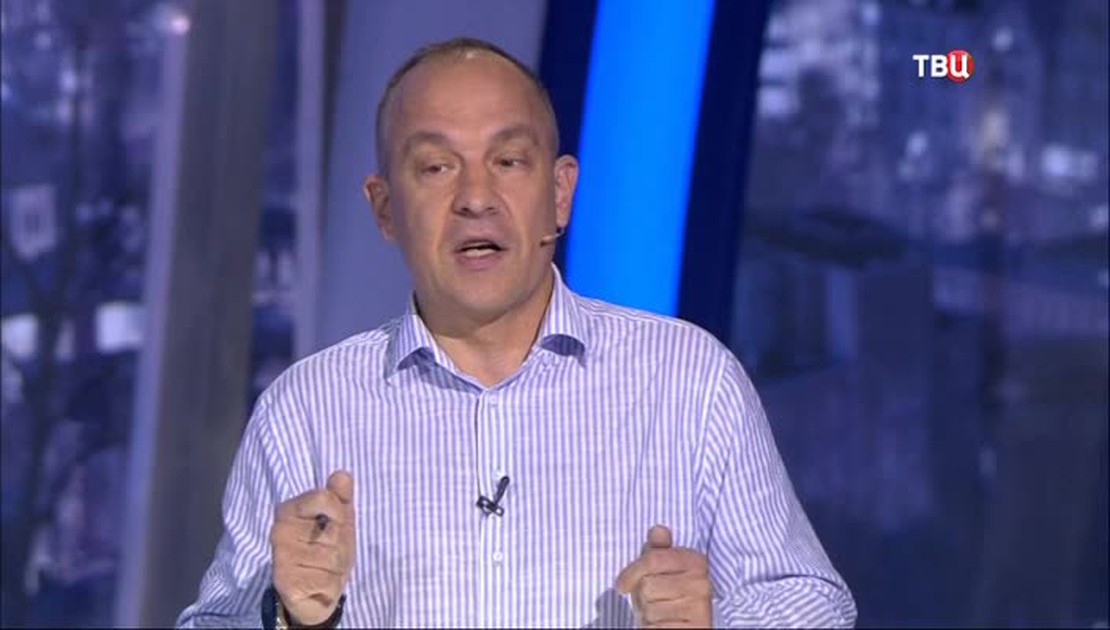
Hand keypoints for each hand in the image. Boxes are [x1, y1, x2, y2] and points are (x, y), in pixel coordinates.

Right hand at [271, 470, 355, 624]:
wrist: (313, 596)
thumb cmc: (326, 552)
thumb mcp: (339, 523)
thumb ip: (341, 498)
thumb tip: (342, 474)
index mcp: (288, 510)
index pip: (323, 497)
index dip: (338, 510)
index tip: (336, 522)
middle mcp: (280, 532)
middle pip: (333, 528)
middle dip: (340, 542)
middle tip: (329, 551)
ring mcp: (281, 558)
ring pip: (333, 557)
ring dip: (337, 566)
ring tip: (324, 569)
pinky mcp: (287, 583)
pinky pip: (327, 579)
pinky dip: (331, 584)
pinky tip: (319, 584)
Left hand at [616, 525, 712, 628]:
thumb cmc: (665, 600)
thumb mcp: (658, 574)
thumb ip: (658, 551)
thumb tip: (658, 530)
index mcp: (696, 562)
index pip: (652, 559)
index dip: (631, 573)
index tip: (622, 585)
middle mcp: (702, 584)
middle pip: (648, 585)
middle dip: (643, 597)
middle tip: (653, 602)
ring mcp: (699, 608)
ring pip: (650, 608)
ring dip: (648, 615)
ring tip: (659, 615)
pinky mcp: (695, 628)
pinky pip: (656, 627)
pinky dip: (653, 628)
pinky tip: (662, 626)